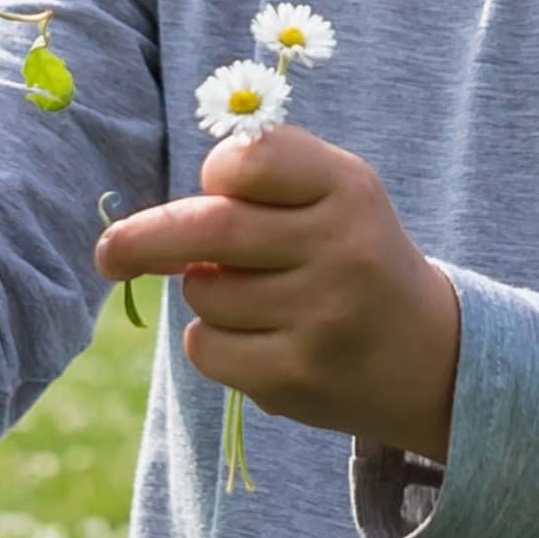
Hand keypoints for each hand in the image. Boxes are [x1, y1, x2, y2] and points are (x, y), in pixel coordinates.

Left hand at [94, 128, 461, 458]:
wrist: (429, 356)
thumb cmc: (353, 255)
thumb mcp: (333, 196)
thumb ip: (257, 185)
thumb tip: (140, 228)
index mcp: (347, 188)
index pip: (249, 160)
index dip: (217, 172)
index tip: (213, 185)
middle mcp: (341, 248)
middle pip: (208, 229)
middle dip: (142, 239)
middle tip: (109, 254)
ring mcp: (320, 317)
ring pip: (203, 293)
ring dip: (204, 293)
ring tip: (258, 299)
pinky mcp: (295, 377)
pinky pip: (206, 348)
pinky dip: (211, 343)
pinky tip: (260, 341)